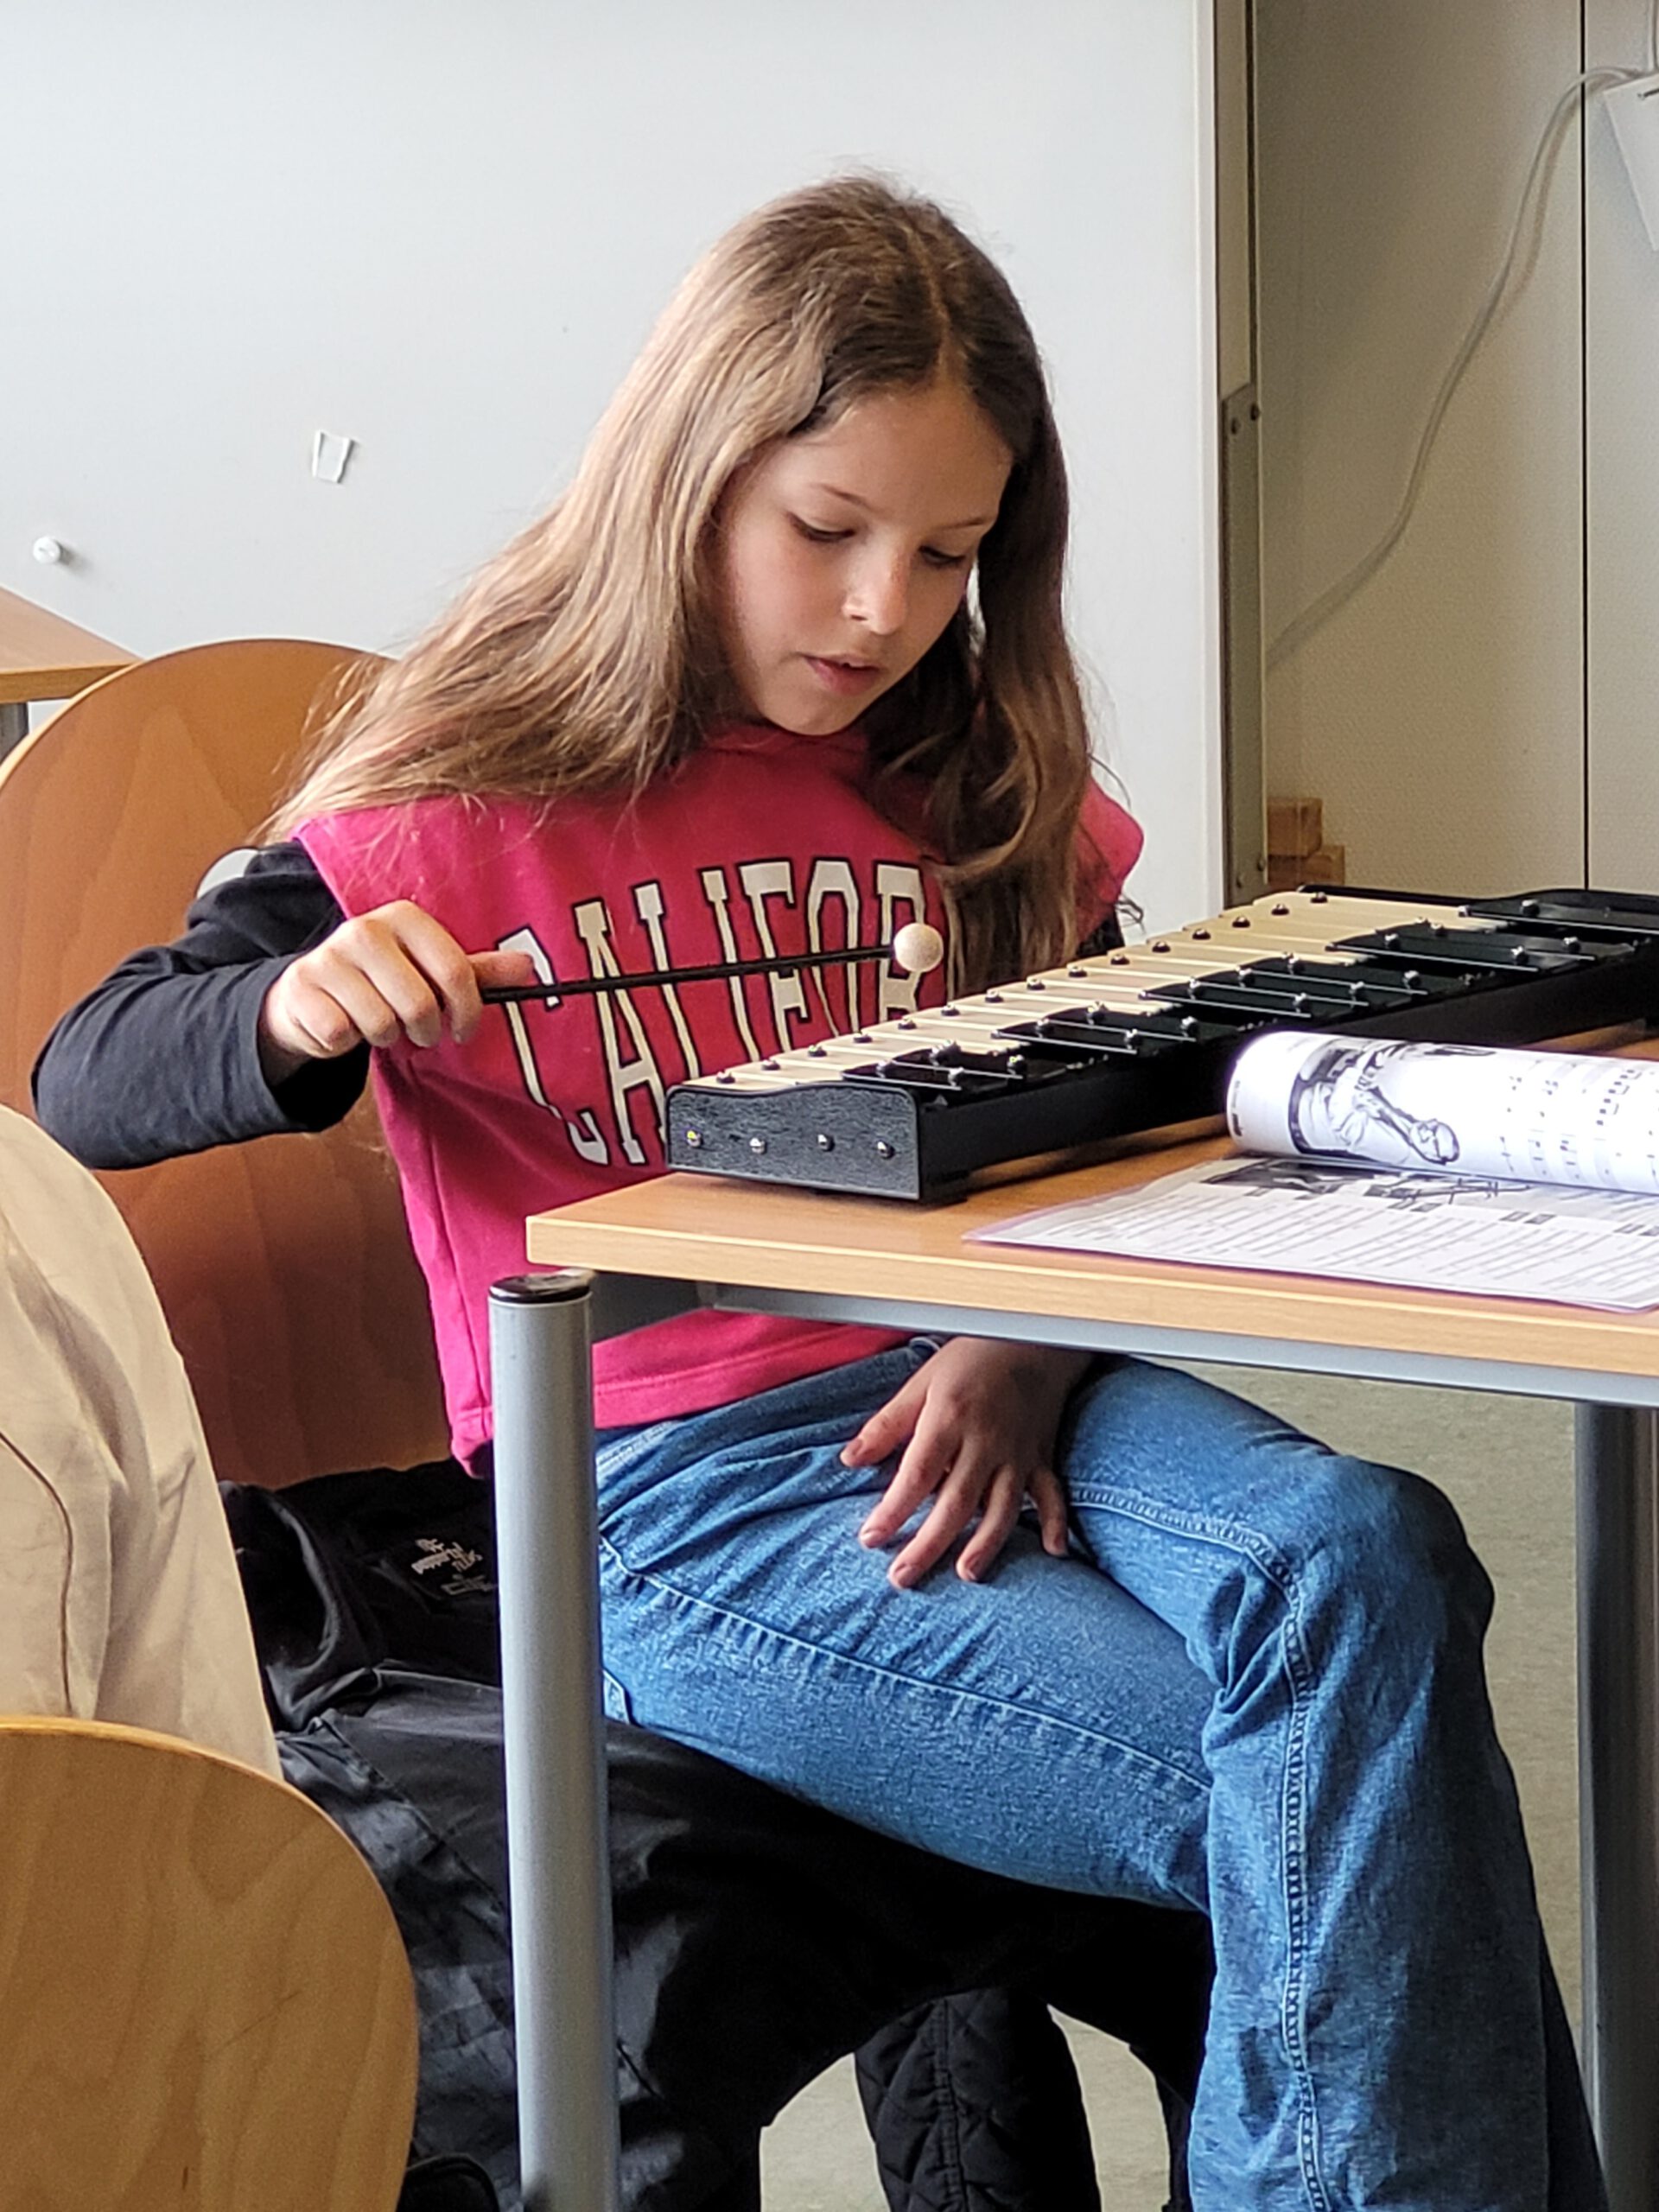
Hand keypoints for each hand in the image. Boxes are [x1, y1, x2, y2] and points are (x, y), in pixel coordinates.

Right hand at [257, 899, 534, 1082]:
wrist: (311, 991)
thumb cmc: (384, 982)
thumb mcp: (431, 971)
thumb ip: (478, 971)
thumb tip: (528, 967)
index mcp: (404, 918)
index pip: (456, 972)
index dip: (467, 1011)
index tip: (464, 1030)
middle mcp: (363, 930)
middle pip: (419, 1004)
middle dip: (425, 1031)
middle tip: (417, 1031)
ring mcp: (329, 958)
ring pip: (382, 1024)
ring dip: (386, 1037)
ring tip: (378, 1023)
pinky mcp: (301, 989)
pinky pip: (343, 1035)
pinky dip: (348, 1042)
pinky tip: (344, 1023)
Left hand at [842, 1338, 1091, 1588]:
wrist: (1031, 1339)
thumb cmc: (972, 1359)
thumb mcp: (922, 1383)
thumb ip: (887, 1425)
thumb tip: (850, 1460)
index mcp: (949, 1420)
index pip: (917, 1474)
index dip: (894, 1509)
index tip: (871, 1539)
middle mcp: (985, 1442)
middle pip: (955, 1502)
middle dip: (929, 1544)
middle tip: (902, 1578)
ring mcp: (1017, 1453)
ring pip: (1001, 1507)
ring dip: (985, 1543)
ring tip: (965, 1574)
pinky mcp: (1041, 1457)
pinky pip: (1051, 1493)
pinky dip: (1055, 1522)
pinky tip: (1054, 1552)